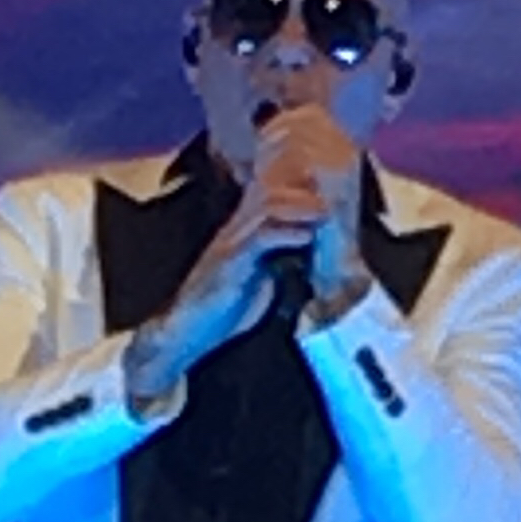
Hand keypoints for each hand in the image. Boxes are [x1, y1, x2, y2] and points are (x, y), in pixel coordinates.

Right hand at [124, 105, 367, 407]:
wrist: (186, 329)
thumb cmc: (222, 310)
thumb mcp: (261, 284)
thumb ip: (281, 268)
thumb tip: (306, 266)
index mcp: (246, 235)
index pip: (275, 200)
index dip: (303, 195)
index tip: (331, 196)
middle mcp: (238, 231)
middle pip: (274, 193)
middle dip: (307, 192)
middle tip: (335, 196)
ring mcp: (233, 243)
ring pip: (269, 208)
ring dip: (301, 208)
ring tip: (325, 213)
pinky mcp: (230, 262)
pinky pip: (260, 237)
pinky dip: (287, 234)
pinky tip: (305, 237)